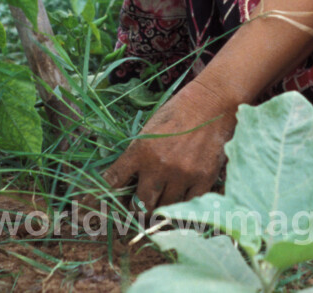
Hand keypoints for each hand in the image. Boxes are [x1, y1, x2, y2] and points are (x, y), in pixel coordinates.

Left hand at [103, 78, 237, 210]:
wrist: (213, 102)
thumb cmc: (178, 112)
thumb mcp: (150, 128)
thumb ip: (137, 155)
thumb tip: (126, 180)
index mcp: (141, 150)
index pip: (114, 181)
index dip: (103, 195)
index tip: (99, 202)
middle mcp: (159, 166)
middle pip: (141, 205)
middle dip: (137, 209)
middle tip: (138, 207)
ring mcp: (182, 175)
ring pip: (164, 209)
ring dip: (160, 209)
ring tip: (160, 205)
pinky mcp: (203, 179)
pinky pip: (188, 206)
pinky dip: (182, 209)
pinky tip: (179, 205)